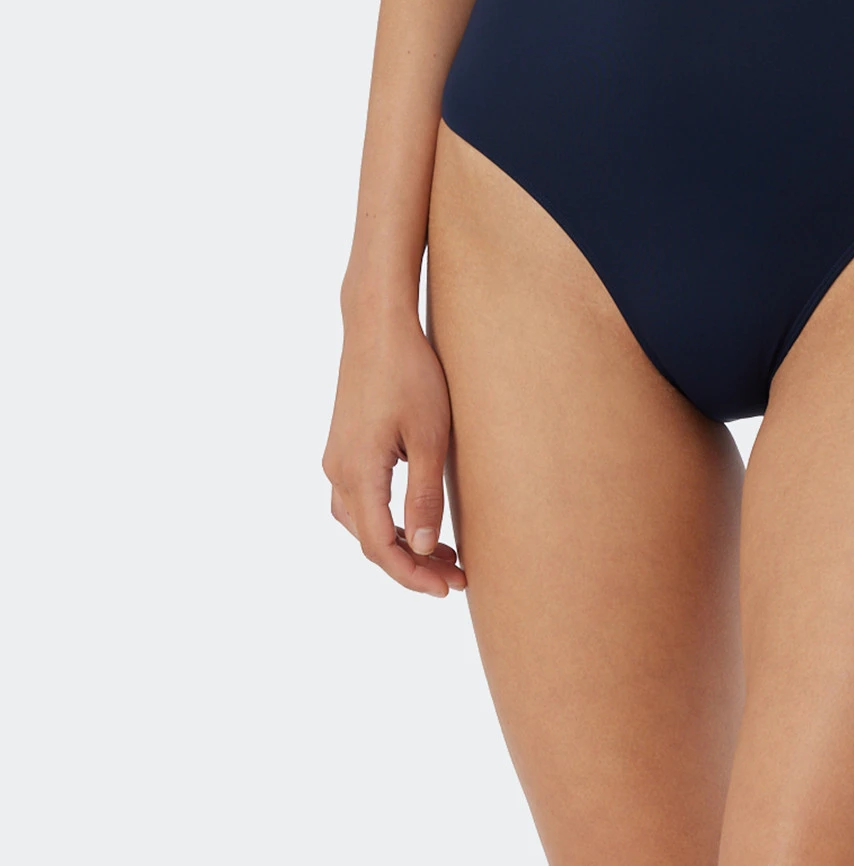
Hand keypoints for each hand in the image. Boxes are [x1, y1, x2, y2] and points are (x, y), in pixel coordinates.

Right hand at [322, 307, 466, 596]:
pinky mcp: (344, 446)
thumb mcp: (430, 436)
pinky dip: (387, 519)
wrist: (378, 324)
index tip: (448, 588)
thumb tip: (419, 549)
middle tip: (456, 577)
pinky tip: (416, 518)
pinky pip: (360, 499)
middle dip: (411, 565)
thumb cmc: (411, 374)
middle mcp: (338, 472)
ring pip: (362, 522)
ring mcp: (337, 458)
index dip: (413, 576)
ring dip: (399, 544)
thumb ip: (424, 495)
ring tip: (443, 554)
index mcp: (357, 474)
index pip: (380, 548)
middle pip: (369, 541)